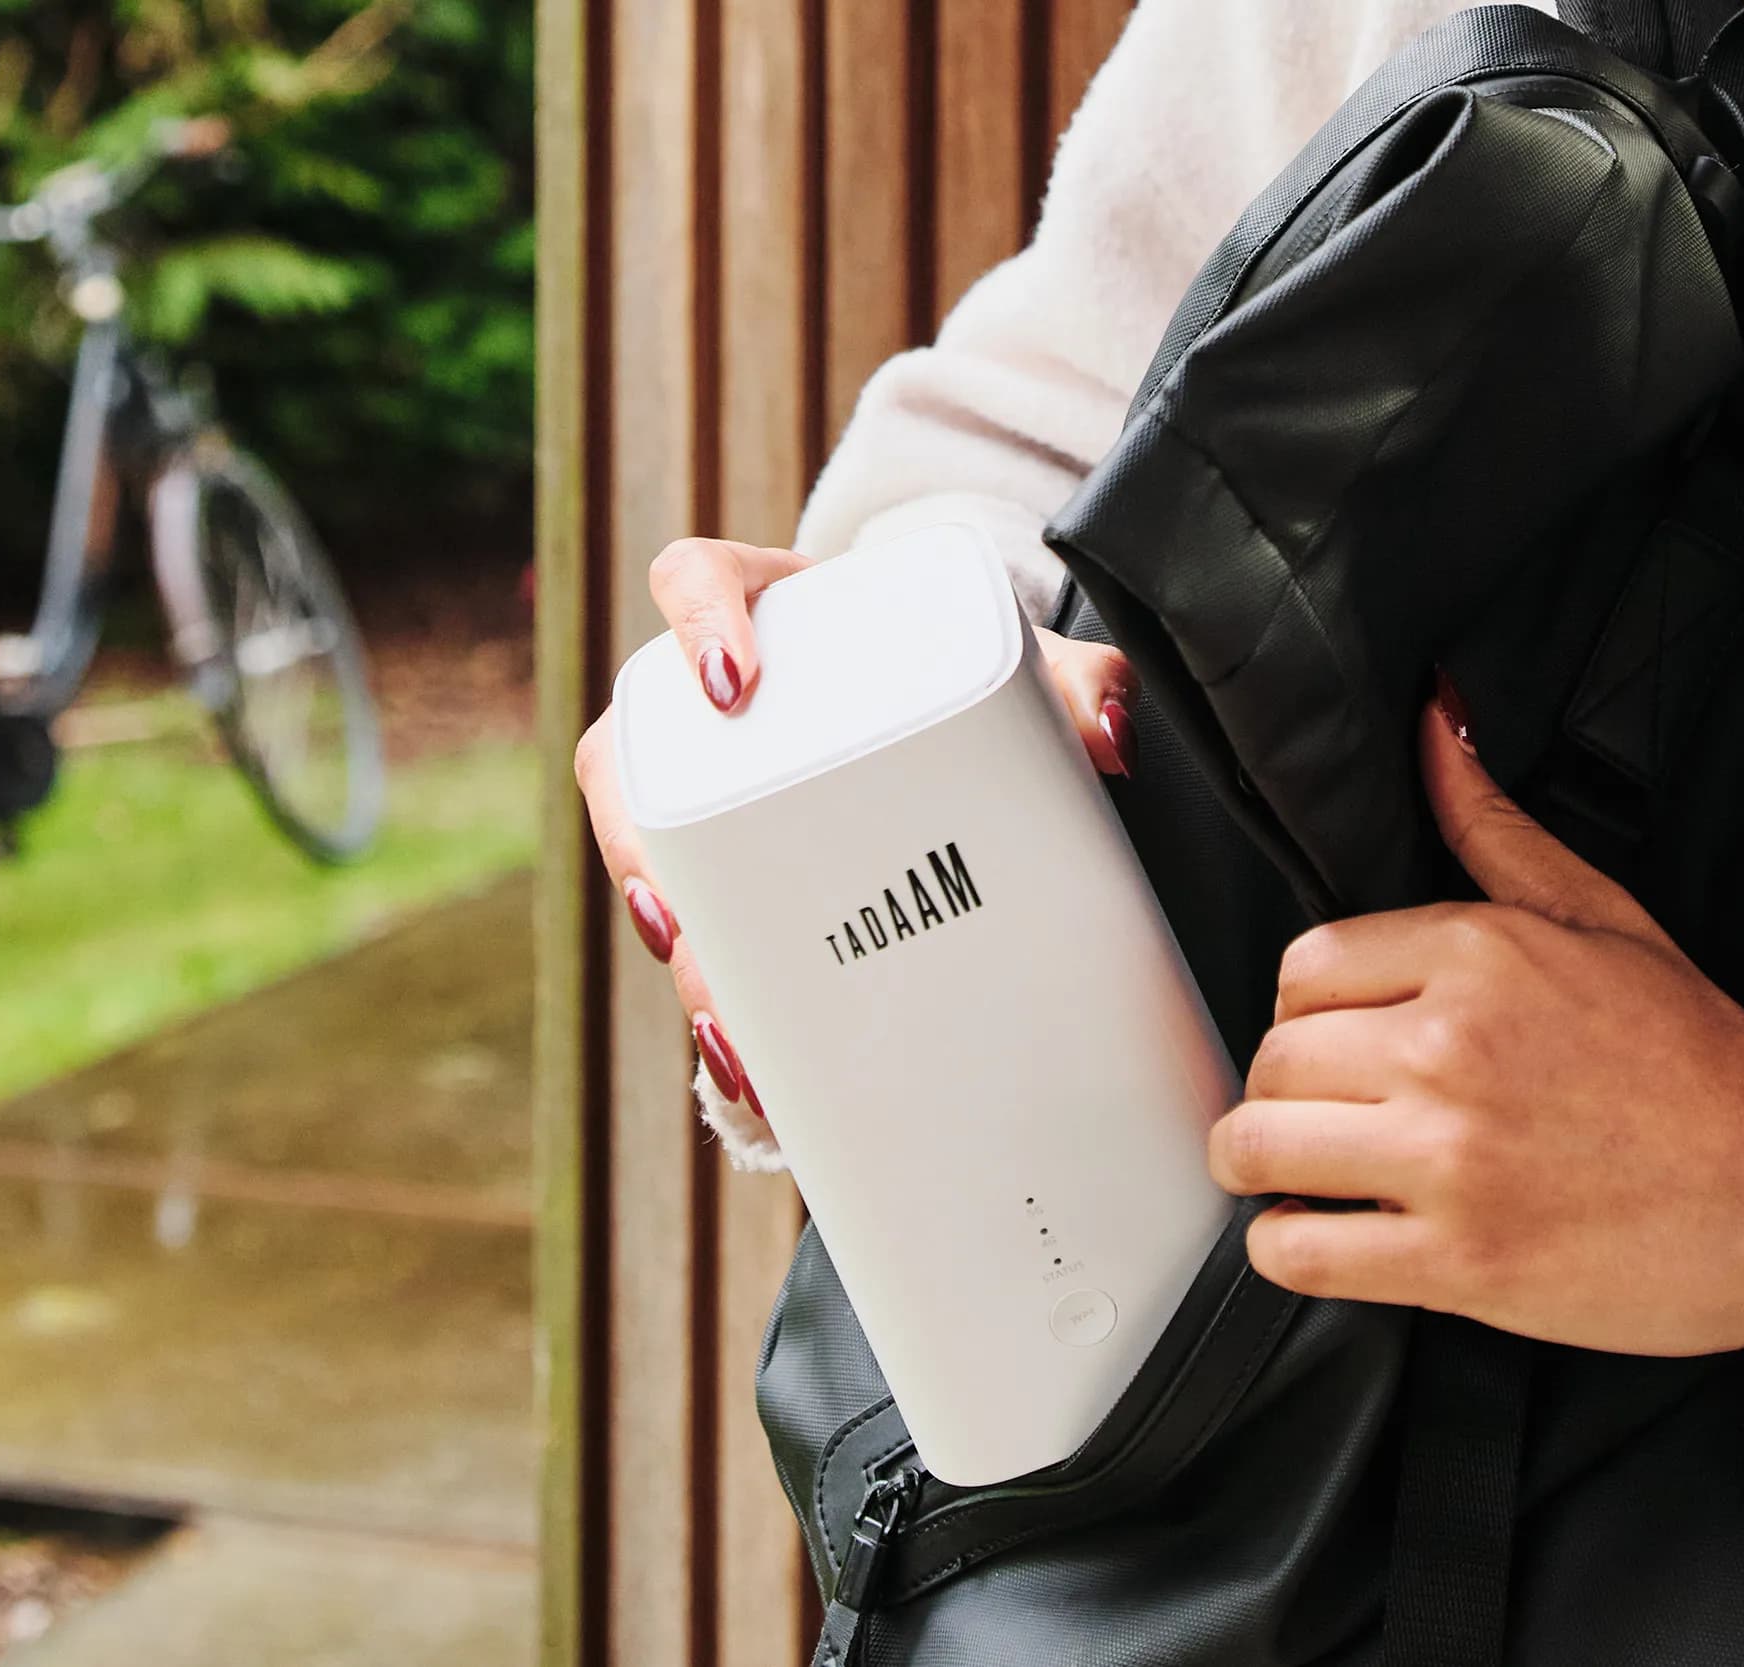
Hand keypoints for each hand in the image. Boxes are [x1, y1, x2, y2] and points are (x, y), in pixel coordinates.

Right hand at [572, 536, 1140, 1121]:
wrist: (965, 722)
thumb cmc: (968, 671)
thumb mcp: (1024, 668)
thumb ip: (1078, 684)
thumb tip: (1111, 737)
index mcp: (774, 610)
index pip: (696, 577)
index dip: (693, 622)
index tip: (728, 687)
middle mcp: (718, 700)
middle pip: (632, 752)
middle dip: (638, 846)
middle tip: (679, 918)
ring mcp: (715, 785)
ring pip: (648, 855)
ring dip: (676, 950)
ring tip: (723, 1025)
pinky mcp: (734, 864)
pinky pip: (698, 925)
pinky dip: (719, 998)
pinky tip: (747, 1065)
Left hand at [1208, 683, 1743, 1354]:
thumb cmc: (1701, 1067)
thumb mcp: (1602, 918)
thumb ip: (1493, 829)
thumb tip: (1435, 728)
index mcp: (1478, 956)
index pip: (1303, 968)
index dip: (1309, 1010)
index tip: (1343, 1040)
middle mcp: (1449, 1049)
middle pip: (1273, 1058)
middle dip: (1285, 1088)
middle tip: (1329, 1109)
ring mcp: (1448, 1158)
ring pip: (1255, 1148)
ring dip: (1262, 1165)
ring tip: (1305, 1170)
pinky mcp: (1454, 1261)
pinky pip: (1294, 1252)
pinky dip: (1287, 1248)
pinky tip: (1325, 1233)